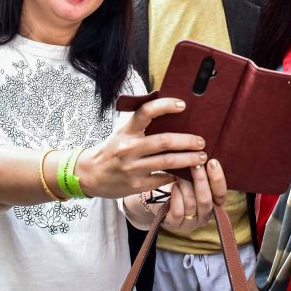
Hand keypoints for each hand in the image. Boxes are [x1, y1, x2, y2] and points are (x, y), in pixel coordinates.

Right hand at [76, 98, 208, 198]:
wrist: (88, 175)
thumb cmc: (110, 151)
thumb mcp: (121, 133)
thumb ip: (141, 125)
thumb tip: (167, 112)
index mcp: (126, 131)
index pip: (146, 112)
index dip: (165, 106)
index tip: (182, 105)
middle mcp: (129, 148)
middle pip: (164, 141)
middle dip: (187, 141)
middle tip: (201, 142)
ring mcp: (132, 168)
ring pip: (167, 162)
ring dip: (189, 160)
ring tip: (201, 158)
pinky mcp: (136, 185)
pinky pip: (163, 179)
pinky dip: (176, 176)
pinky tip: (186, 174)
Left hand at [161, 160, 226, 233]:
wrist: (161, 204)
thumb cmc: (182, 189)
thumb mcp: (194, 180)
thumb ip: (202, 172)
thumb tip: (202, 154)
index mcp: (214, 205)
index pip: (221, 195)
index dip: (218, 179)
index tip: (212, 161)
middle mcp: (205, 216)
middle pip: (206, 199)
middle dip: (201, 180)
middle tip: (195, 164)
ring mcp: (190, 223)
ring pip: (191, 204)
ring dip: (185, 186)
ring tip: (179, 174)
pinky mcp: (175, 225)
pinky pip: (178, 212)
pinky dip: (176, 197)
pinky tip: (173, 187)